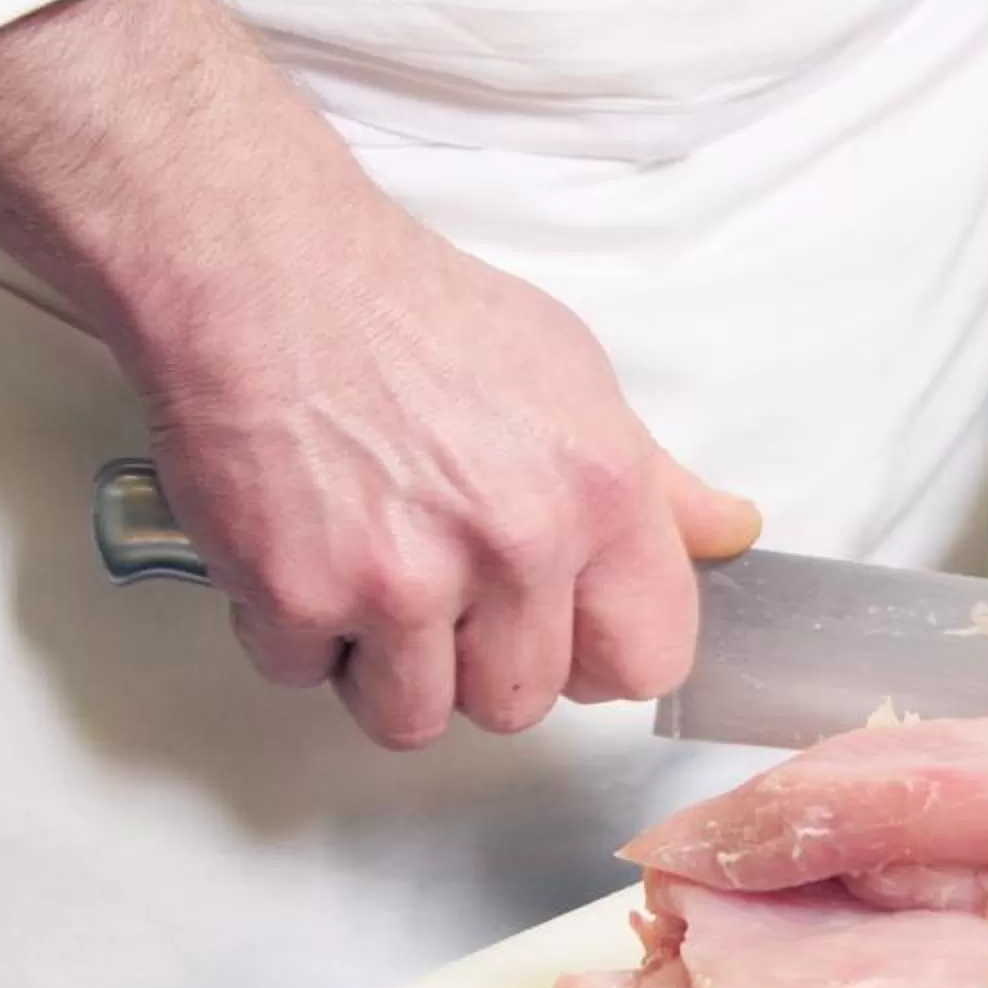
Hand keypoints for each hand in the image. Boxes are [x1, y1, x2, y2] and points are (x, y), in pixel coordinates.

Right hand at [0, 0, 761, 751]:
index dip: (596, 658)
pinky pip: (305, 676)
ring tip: (364, 571)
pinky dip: (291, 629)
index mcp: (598, 496)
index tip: (557, 632)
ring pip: (413, 717)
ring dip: (383, 665)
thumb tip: (726, 533)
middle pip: (520, 704)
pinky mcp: (298, 597)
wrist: (261, 269)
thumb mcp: (569, 374)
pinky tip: (297, 547)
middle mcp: (513, 545)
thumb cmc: (408, 314)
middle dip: (473, 662)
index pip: (647, 661)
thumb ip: (651, 480)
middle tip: (434, 581)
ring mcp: (402, 581)